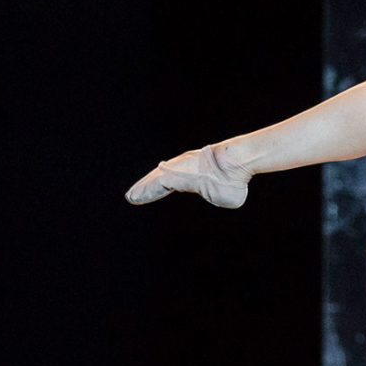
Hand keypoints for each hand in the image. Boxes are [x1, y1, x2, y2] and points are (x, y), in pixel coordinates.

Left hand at [125, 144, 251, 208]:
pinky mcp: (172, 174)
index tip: (152, 195)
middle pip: (159, 179)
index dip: (160, 189)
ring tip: (130, 196)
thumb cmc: (234, 181)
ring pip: (154, 181)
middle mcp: (182, 170)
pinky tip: (133, 196)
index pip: (171, 183)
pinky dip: (143, 191)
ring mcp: (176, 170)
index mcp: (193, 177)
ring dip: (142, 189)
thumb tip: (222, 199)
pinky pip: (153, 185)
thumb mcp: (227, 196)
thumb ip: (218, 199)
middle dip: (146, 187)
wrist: (233, 165)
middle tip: (134, 195)